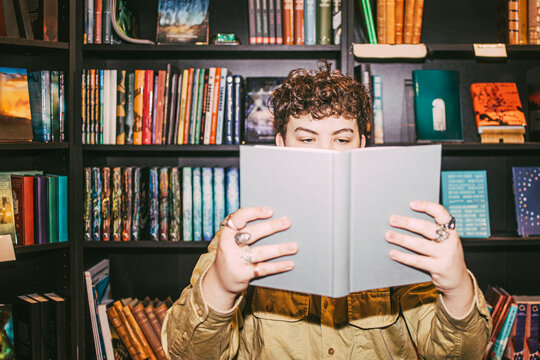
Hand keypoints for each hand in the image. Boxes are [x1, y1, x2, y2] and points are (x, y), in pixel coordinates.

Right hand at [203, 207, 296, 310]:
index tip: (270, 211)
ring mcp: (235, 261)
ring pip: (261, 252)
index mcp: (226, 234)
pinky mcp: (242, 274)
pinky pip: (263, 268)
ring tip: (294, 246)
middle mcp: (229, 246)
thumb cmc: (231, 255)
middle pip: (252, 233)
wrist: (220, 281)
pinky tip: (289, 263)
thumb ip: (245, 230)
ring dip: (279, 249)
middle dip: (272, 227)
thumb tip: (273, 219)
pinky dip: (278, 266)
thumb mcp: (232, 241)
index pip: (238, 218)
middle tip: (287, 222)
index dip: (254, 213)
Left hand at [385, 200, 473, 316]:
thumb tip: (404, 221)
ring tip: (388, 235)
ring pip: (420, 245)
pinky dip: (403, 256)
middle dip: (407, 223)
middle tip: (392, 220)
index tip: (411, 204)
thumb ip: (431, 232)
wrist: (458, 280)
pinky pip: (418, 261)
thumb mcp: (445, 241)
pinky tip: (393, 253)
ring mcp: (446, 255)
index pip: (442, 214)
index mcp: (452, 231)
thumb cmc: (446, 256)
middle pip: (427, 228)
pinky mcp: (439, 268)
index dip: (427, 206)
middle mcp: (450, 242)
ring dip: (402, 239)